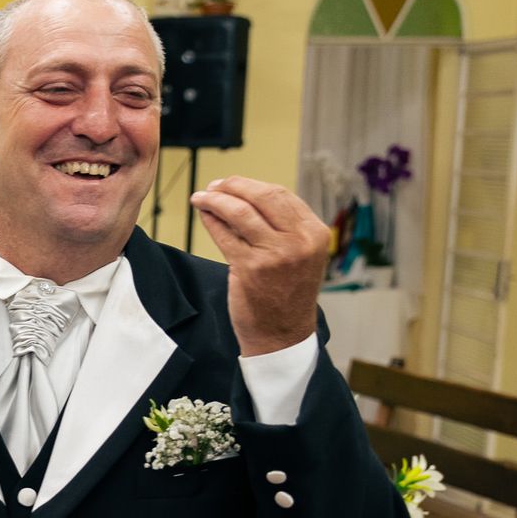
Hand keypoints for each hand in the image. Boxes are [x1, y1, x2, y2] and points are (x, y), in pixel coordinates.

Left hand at [190, 177, 329, 356]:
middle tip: (213, 186)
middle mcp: (300, 241)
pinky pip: (224, 234)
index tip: (231, 184)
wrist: (282, 333)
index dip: (251, 185)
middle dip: (233, 186)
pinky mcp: (250, 268)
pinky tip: (203, 215)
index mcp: (315, 232)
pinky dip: (211, 221)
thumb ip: (285, 226)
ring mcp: (276, 254)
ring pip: (240, 212)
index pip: (281, 194)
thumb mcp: (300, 254)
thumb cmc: (287, 293)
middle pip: (262, 196)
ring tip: (201, 197)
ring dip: (215, 200)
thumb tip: (249, 195)